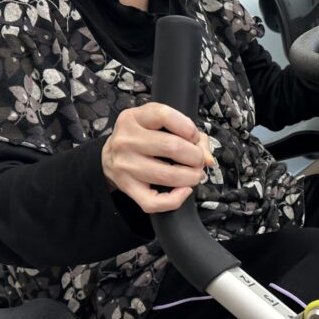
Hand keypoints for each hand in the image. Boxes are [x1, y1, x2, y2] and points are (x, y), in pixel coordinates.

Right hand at [101, 103, 215, 213]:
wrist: (110, 156)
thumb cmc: (143, 137)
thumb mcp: (159, 124)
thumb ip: (189, 134)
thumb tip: (209, 159)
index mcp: (135, 118)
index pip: (165, 116)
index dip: (189, 128)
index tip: (193, 137)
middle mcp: (127, 140)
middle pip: (172, 147)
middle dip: (195, 156)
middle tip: (198, 160)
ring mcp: (125, 165)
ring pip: (167, 176)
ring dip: (190, 178)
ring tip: (194, 175)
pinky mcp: (127, 188)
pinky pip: (153, 202)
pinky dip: (175, 200)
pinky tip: (183, 191)